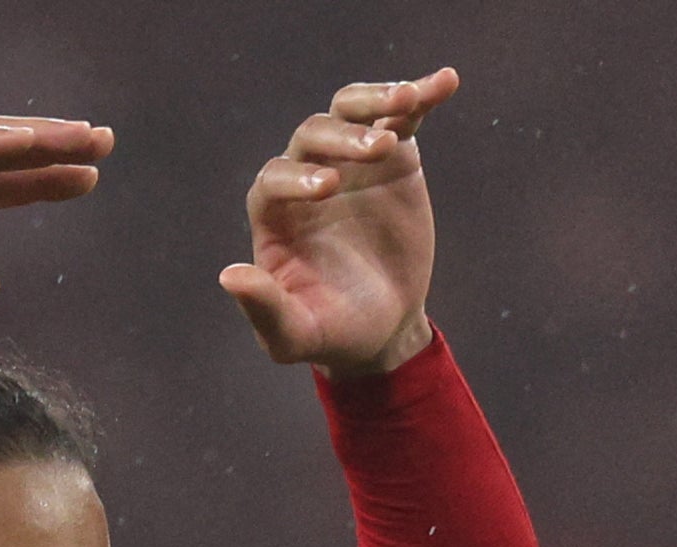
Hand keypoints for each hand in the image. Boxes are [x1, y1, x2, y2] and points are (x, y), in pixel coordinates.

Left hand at [221, 69, 459, 376]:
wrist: (383, 328)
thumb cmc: (332, 331)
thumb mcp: (296, 335)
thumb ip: (265, 309)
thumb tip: (230, 276)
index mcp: (275, 211)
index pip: (274, 177)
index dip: (297, 177)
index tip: (329, 188)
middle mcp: (306, 174)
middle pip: (314, 134)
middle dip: (343, 138)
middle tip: (378, 151)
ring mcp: (349, 160)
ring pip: (350, 110)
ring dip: (376, 102)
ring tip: (407, 102)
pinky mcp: (391, 156)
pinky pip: (400, 116)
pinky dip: (420, 95)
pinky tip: (445, 82)